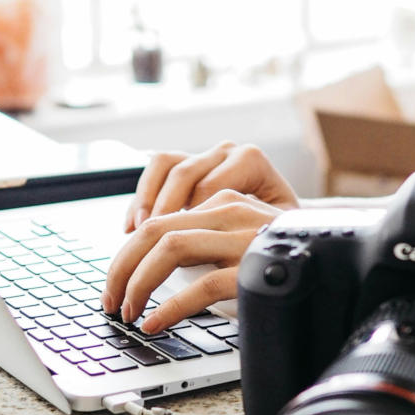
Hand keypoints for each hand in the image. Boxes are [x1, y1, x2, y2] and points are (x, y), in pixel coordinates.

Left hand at [102, 190, 280, 332]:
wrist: (343, 265)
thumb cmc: (289, 263)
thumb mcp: (241, 246)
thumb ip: (206, 246)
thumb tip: (152, 274)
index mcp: (226, 202)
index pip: (160, 218)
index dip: (128, 252)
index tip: (116, 282)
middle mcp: (233, 212)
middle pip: (156, 229)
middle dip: (122, 266)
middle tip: (110, 300)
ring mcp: (245, 238)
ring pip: (170, 248)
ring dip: (139, 283)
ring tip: (128, 312)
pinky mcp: (255, 268)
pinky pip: (201, 285)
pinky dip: (170, 306)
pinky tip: (157, 323)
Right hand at [124, 141, 298, 231]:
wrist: (283, 219)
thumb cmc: (278, 229)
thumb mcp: (272, 233)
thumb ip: (248, 236)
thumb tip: (224, 261)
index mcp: (251, 162)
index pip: (209, 187)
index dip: (189, 219)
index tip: (175, 247)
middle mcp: (226, 152)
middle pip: (182, 174)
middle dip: (160, 213)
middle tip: (148, 246)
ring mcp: (205, 155)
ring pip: (164, 165)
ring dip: (146, 201)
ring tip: (138, 233)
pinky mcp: (188, 164)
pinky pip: (156, 169)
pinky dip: (141, 197)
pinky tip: (132, 225)